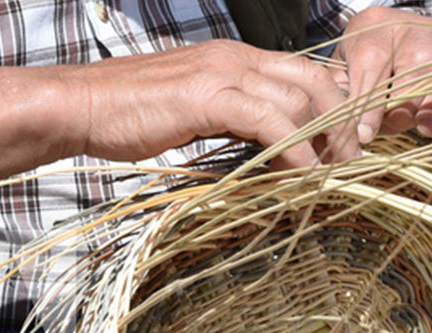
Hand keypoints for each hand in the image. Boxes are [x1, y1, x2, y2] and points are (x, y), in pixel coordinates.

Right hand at [59, 40, 360, 168]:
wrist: (80, 105)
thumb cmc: (130, 115)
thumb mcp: (195, 111)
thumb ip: (233, 119)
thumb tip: (268, 151)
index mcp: (235, 57)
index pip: (305, 72)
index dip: (333, 108)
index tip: (344, 146)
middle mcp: (236, 57)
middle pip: (315, 80)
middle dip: (342, 123)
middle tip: (351, 162)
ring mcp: (222, 73)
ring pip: (299, 99)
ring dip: (323, 142)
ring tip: (331, 176)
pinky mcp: (207, 96)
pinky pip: (269, 120)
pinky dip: (293, 149)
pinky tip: (302, 174)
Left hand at [336, 7, 431, 142]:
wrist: (395, 43)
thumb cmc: (363, 65)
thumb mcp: (342, 72)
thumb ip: (341, 97)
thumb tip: (341, 135)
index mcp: (376, 28)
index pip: (373, 60)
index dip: (370, 99)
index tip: (364, 134)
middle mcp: (417, 30)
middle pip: (418, 60)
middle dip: (407, 99)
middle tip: (397, 126)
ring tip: (427, 130)